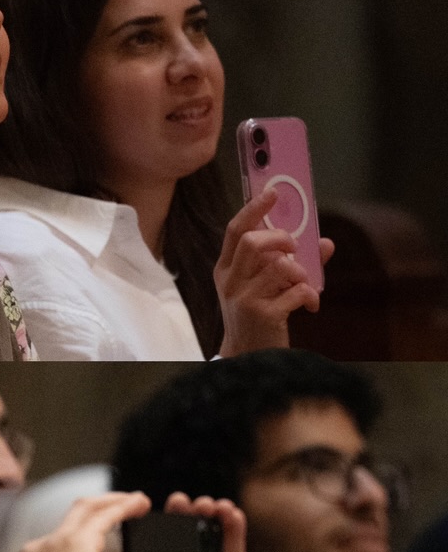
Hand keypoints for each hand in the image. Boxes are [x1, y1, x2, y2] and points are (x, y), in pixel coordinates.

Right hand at [3, 490, 162, 551]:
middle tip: (131, 502)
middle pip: (74, 513)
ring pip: (88, 507)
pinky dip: (124, 506)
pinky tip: (141, 505)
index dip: (89, 526)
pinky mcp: (76, 543)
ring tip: (140, 501)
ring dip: (116, 501)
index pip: (65, 535)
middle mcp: (41, 548)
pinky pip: (104, 515)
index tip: (110, 524)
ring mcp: (56, 543)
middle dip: (104, 503)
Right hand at [216, 187, 334, 353]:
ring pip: (279, 266)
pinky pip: (295, 291)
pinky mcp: (263, 315)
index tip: (273, 192)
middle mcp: (231, 282)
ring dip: (300, 271)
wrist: (248, 359)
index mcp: (226, 270)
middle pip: (253, 242)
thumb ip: (289, 263)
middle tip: (294, 247)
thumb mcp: (263, 288)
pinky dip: (310, 295)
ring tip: (304, 284)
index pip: (235, 230)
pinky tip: (311, 305)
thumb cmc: (257, 318)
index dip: (254, 208)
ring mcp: (245, 299)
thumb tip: (326, 244)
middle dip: (281, 239)